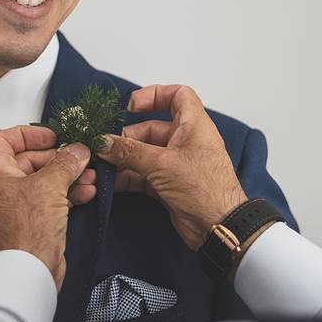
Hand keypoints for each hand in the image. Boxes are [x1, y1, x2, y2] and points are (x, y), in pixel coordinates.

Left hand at [0, 126, 93, 289]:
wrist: (30, 271)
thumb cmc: (26, 232)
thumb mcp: (50, 185)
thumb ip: (65, 163)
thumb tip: (76, 150)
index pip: (1, 141)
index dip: (26, 134)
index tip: (49, 135)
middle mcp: (1, 191)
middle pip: (27, 161)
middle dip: (56, 157)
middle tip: (76, 155)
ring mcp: (16, 208)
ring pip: (42, 182)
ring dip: (67, 176)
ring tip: (88, 174)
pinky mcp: (31, 223)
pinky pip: (49, 200)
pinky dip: (67, 194)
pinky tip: (85, 192)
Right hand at [97, 85, 247, 249]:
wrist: (218, 227)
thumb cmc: (201, 187)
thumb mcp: (161, 163)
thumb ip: (129, 151)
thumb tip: (103, 142)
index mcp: (193, 125)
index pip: (177, 96)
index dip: (154, 94)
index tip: (131, 106)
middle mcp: (186, 141)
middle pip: (152, 128)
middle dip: (127, 136)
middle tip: (106, 146)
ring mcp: (178, 164)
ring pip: (145, 153)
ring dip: (124, 158)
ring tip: (102, 165)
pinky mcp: (170, 185)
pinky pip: (144, 174)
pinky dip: (129, 176)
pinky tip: (111, 182)